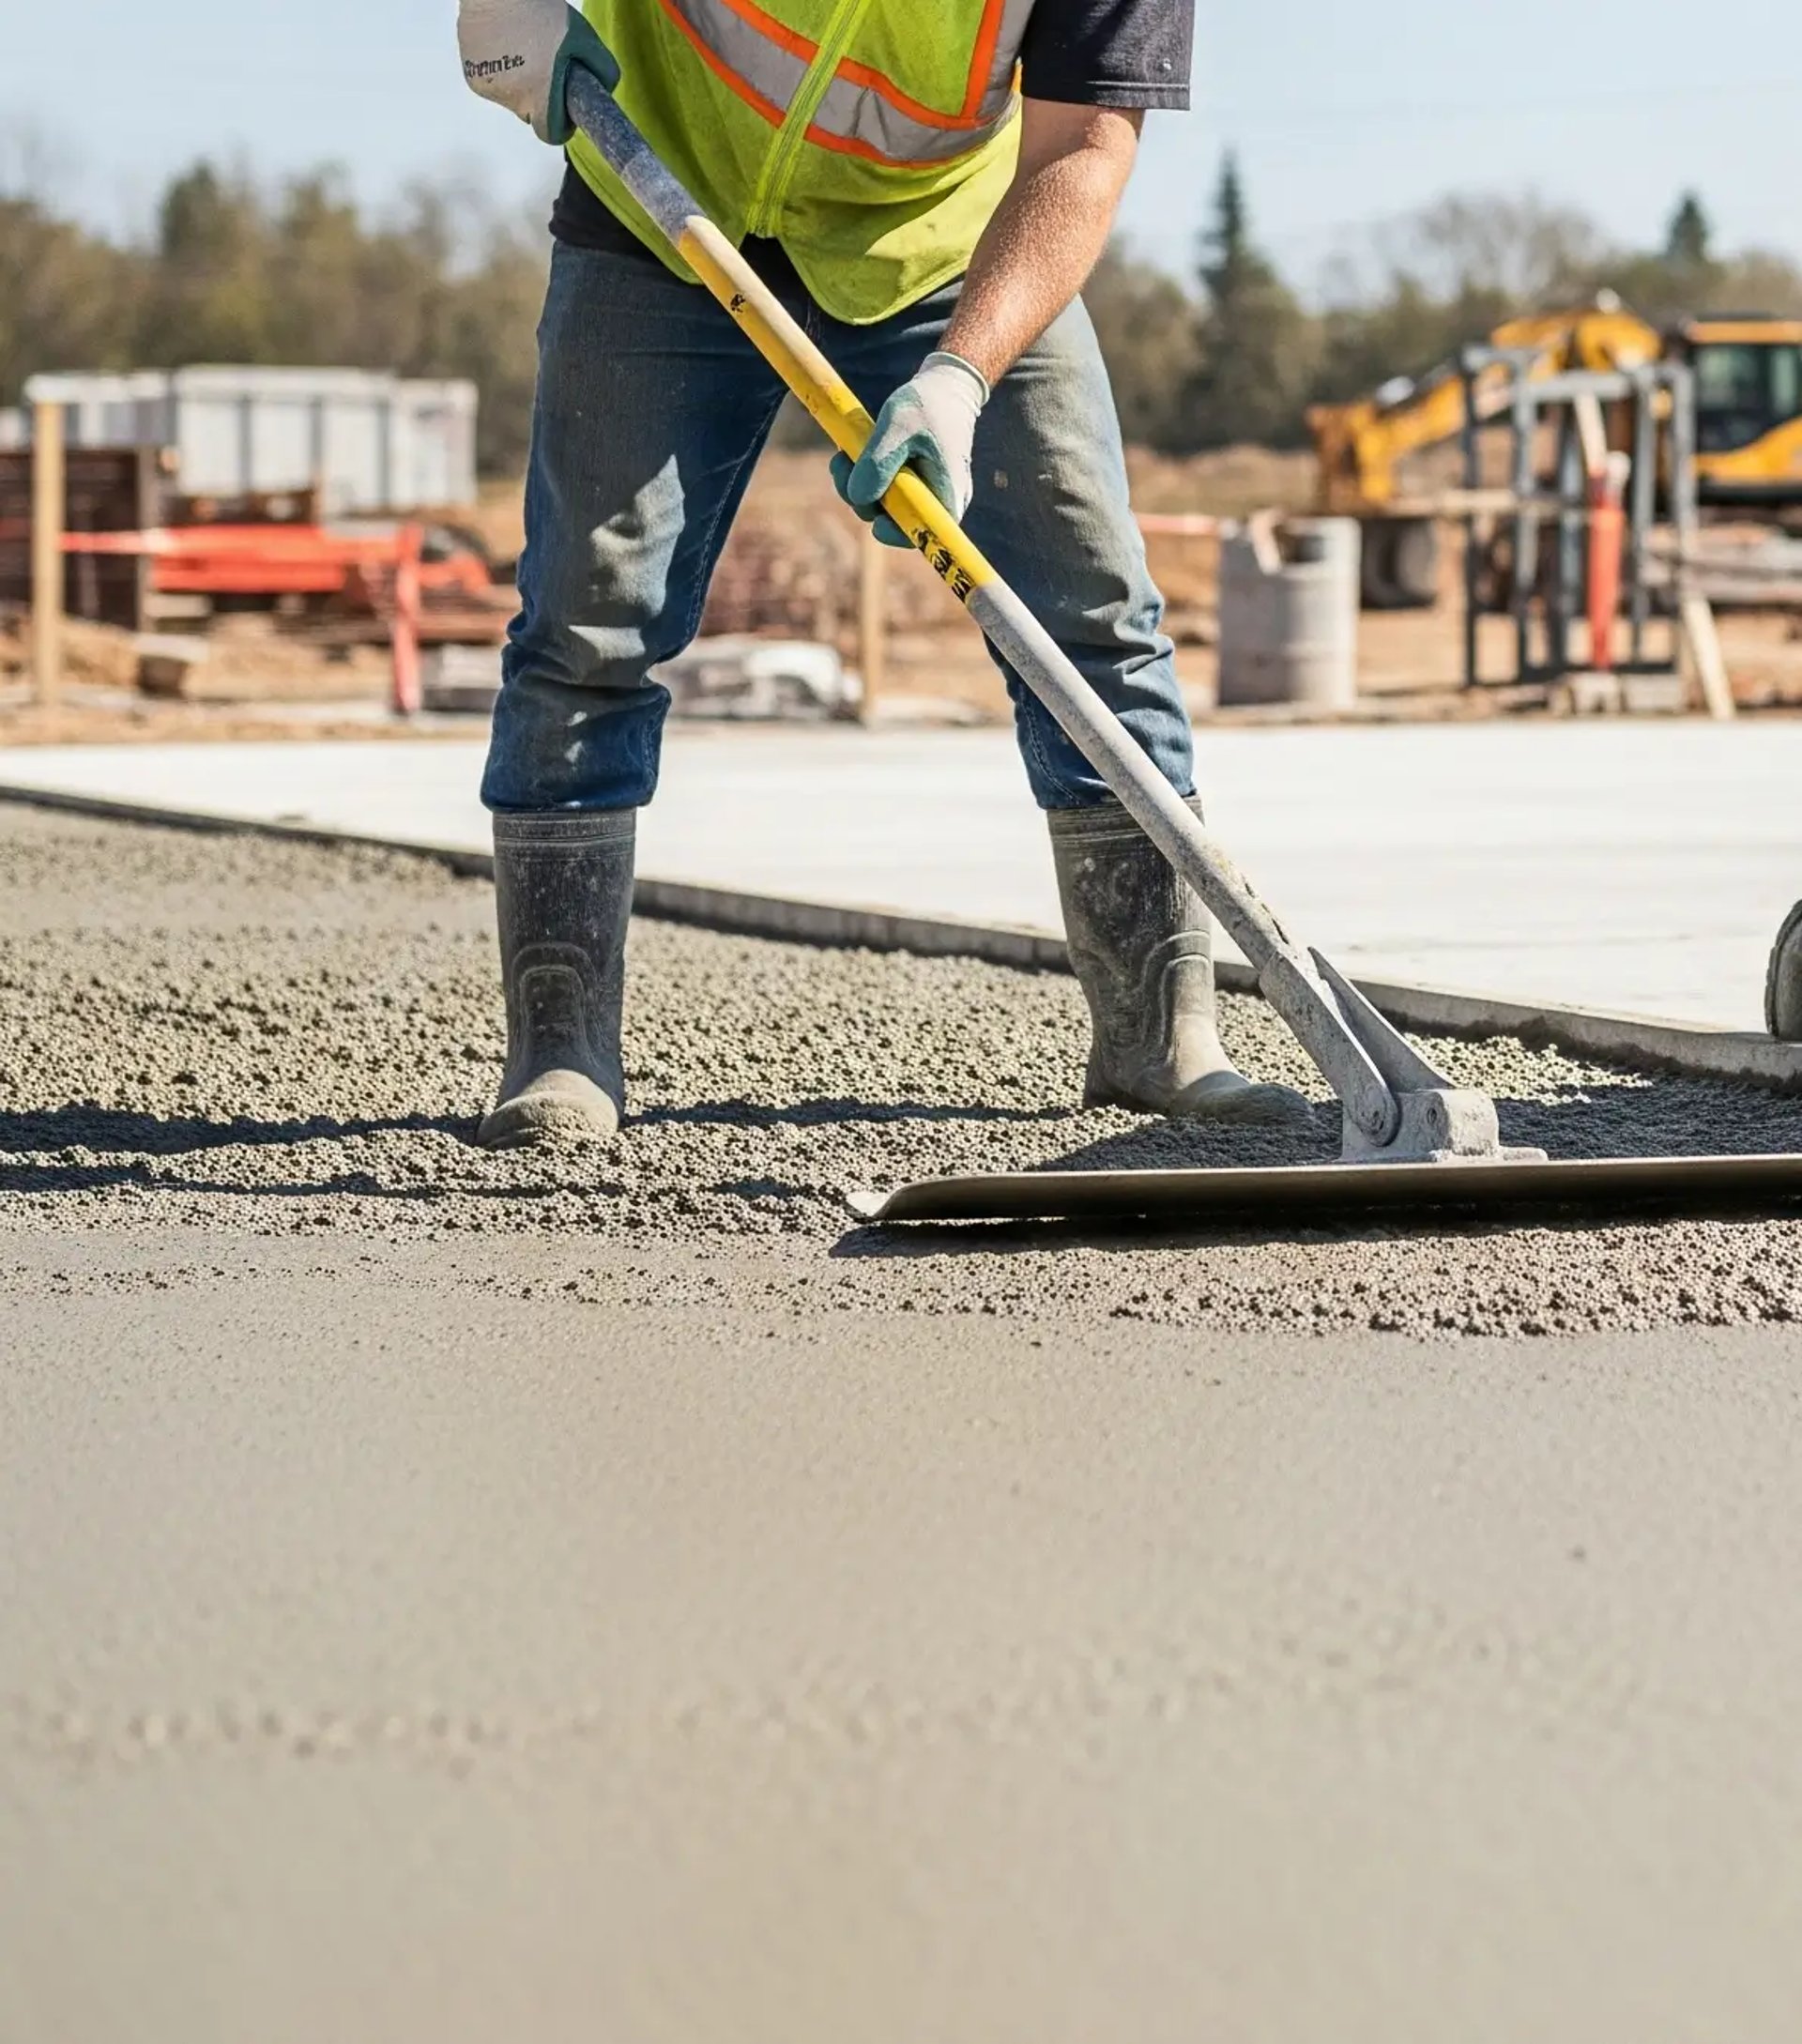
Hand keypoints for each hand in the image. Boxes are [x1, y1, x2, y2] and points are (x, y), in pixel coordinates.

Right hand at [457, 0, 618, 144]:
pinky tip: (505, 45)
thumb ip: (602, 70)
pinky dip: (501, 70)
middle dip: (541, 99)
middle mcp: (511, 99)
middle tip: (546, 66)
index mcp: (538, 96)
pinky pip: (493, 83)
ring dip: (520, 82)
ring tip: (524, 48)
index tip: (565, 106)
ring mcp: (488, 88)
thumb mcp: (584, 38)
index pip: (551, 133)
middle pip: (531, 115)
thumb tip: (606, 92)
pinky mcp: (470, 75)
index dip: (561, 123)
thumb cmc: (542, 11)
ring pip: (512, 98)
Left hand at [832, 353, 989, 548]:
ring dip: (855, 484)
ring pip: (882, 506)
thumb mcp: (899, 425)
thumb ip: (878, 461)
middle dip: (861, 498)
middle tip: (841, 463)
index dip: (892, 532)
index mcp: (947, 497)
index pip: (920, 535)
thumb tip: (857, 497)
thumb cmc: (927, 404)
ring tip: (843, 452)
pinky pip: (882, 490)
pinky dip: (863, 475)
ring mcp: (923, 495)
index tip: (873, 516)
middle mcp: (938, 503)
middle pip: (893, 522)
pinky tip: (852, 453)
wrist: (945, 385)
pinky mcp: (909, 483)